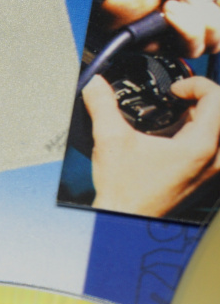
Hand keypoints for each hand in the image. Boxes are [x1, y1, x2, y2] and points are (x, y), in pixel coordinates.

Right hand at [84, 75, 219, 215]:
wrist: (123, 219)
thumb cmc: (123, 192)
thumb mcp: (110, 140)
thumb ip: (102, 105)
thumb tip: (95, 85)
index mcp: (199, 146)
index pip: (217, 98)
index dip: (194, 85)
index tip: (173, 91)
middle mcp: (213, 159)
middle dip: (201, 100)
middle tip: (176, 102)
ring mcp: (211, 171)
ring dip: (203, 118)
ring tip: (177, 119)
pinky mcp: (204, 178)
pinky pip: (215, 148)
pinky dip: (201, 135)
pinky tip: (174, 138)